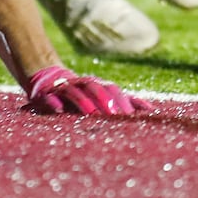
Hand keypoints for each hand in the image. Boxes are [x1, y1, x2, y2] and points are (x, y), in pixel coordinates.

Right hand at [24, 65, 152, 114]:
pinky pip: (50, 98)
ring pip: (75, 92)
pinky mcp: (46, 95)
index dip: (121, 100)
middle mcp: (82, 84)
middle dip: (105, 100)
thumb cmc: (83, 95)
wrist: (50, 82)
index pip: (112, 90)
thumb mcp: (104, 98)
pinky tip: (58, 110)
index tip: (131, 115)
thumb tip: (151, 109)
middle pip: (95, 88)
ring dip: (83, 102)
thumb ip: (126, 102)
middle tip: (114, 115)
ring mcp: (64, 88)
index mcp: (97, 85)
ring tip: (91, 113)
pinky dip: (53, 103)